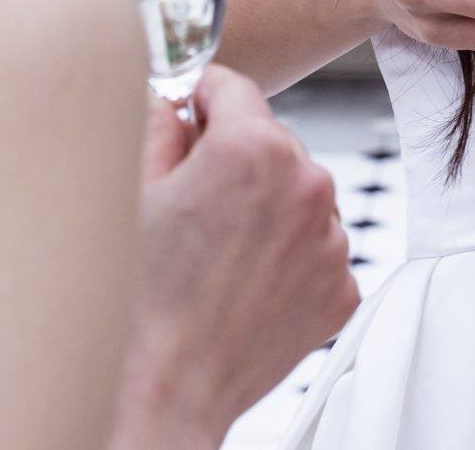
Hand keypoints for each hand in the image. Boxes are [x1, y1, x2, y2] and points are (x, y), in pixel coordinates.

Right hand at [107, 68, 357, 449]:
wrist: (165, 387)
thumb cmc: (139, 300)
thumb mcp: (133, 190)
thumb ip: (158, 126)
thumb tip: (172, 103)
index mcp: (253, 148)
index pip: (232, 88)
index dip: (201, 96)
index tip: (191, 109)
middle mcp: (306, 185)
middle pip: (271, 141)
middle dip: (234, 158)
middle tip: (192, 200)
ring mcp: (329, 240)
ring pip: (298, 195)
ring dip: (266, 207)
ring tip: (216, 251)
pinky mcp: (340, 287)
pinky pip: (315, 248)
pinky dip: (287, 256)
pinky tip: (242, 280)